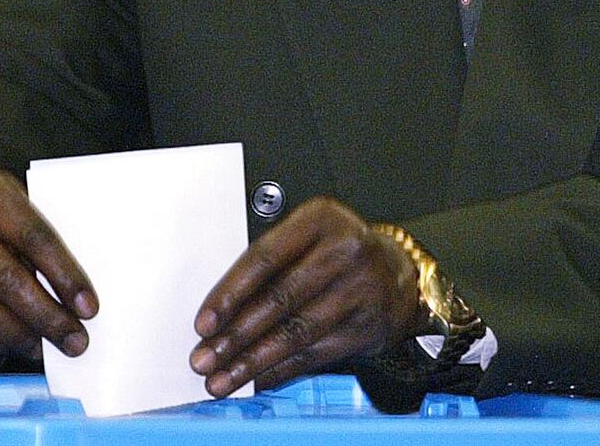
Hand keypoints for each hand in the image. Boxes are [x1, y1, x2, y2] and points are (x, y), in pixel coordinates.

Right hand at [0, 160, 96, 363]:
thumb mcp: (9, 200)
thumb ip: (36, 235)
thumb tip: (75, 293)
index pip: (31, 235)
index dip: (64, 275)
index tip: (88, 307)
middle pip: (4, 276)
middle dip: (46, 315)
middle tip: (75, 340)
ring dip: (19, 335)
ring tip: (45, 347)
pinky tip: (13, 346)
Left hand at [189, 196, 422, 396]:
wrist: (395, 270)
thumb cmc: (335, 251)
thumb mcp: (305, 237)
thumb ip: (268, 265)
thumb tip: (219, 315)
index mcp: (320, 219)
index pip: (264, 258)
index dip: (230, 294)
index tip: (204, 324)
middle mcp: (344, 251)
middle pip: (280, 299)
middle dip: (236, 336)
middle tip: (205, 359)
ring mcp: (360, 291)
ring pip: (296, 333)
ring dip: (253, 361)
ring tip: (223, 379)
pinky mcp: (367, 328)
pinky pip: (315, 355)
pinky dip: (281, 371)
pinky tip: (257, 380)